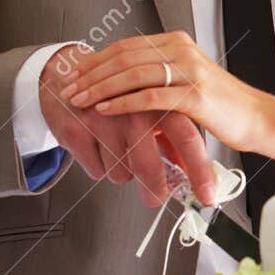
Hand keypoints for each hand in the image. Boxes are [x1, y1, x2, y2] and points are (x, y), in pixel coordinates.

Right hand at [39, 43, 216, 207]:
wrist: (67, 77)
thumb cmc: (114, 97)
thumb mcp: (149, 110)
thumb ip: (171, 138)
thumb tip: (190, 170)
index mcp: (160, 101)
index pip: (188, 139)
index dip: (200, 172)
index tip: (208, 197)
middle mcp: (134, 110)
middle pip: (150, 167)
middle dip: (154, 191)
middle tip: (154, 197)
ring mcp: (104, 121)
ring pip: (121, 174)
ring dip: (121, 171)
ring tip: (115, 149)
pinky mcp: (78, 131)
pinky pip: (97, 171)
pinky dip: (99, 165)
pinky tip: (96, 144)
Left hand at [57, 30, 270, 156]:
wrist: (256, 118)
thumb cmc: (222, 104)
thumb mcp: (187, 79)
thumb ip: (160, 73)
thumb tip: (124, 78)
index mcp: (176, 43)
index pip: (126, 46)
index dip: (96, 60)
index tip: (74, 74)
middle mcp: (182, 51)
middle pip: (124, 57)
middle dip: (91, 74)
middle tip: (68, 88)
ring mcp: (189, 71)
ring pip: (132, 75)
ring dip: (100, 89)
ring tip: (79, 100)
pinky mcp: (194, 95)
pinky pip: (149, 97)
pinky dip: (121, 104)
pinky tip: (104, 110)